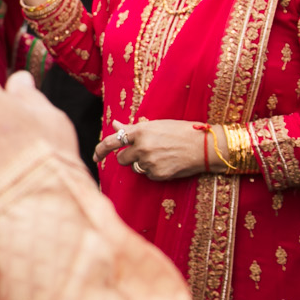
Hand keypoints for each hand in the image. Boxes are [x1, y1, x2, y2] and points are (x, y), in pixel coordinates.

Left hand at [93, 119, 208, 180]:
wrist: (204, 146)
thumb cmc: (181, 131)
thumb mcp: (155, 125)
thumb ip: (132, 128)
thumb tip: (114, 124)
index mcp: (139, 132)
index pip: (111, 142)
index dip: (100, 150)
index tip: (96, 156)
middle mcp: (141, 147)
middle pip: (122, 159)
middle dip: (128, 157)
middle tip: (143, 152)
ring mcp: (149, 162)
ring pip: (136, 168)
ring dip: (142, 163)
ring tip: (161, 155)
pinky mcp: (158, 174)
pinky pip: (148, 175)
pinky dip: (154, 171)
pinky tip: (167, 162)